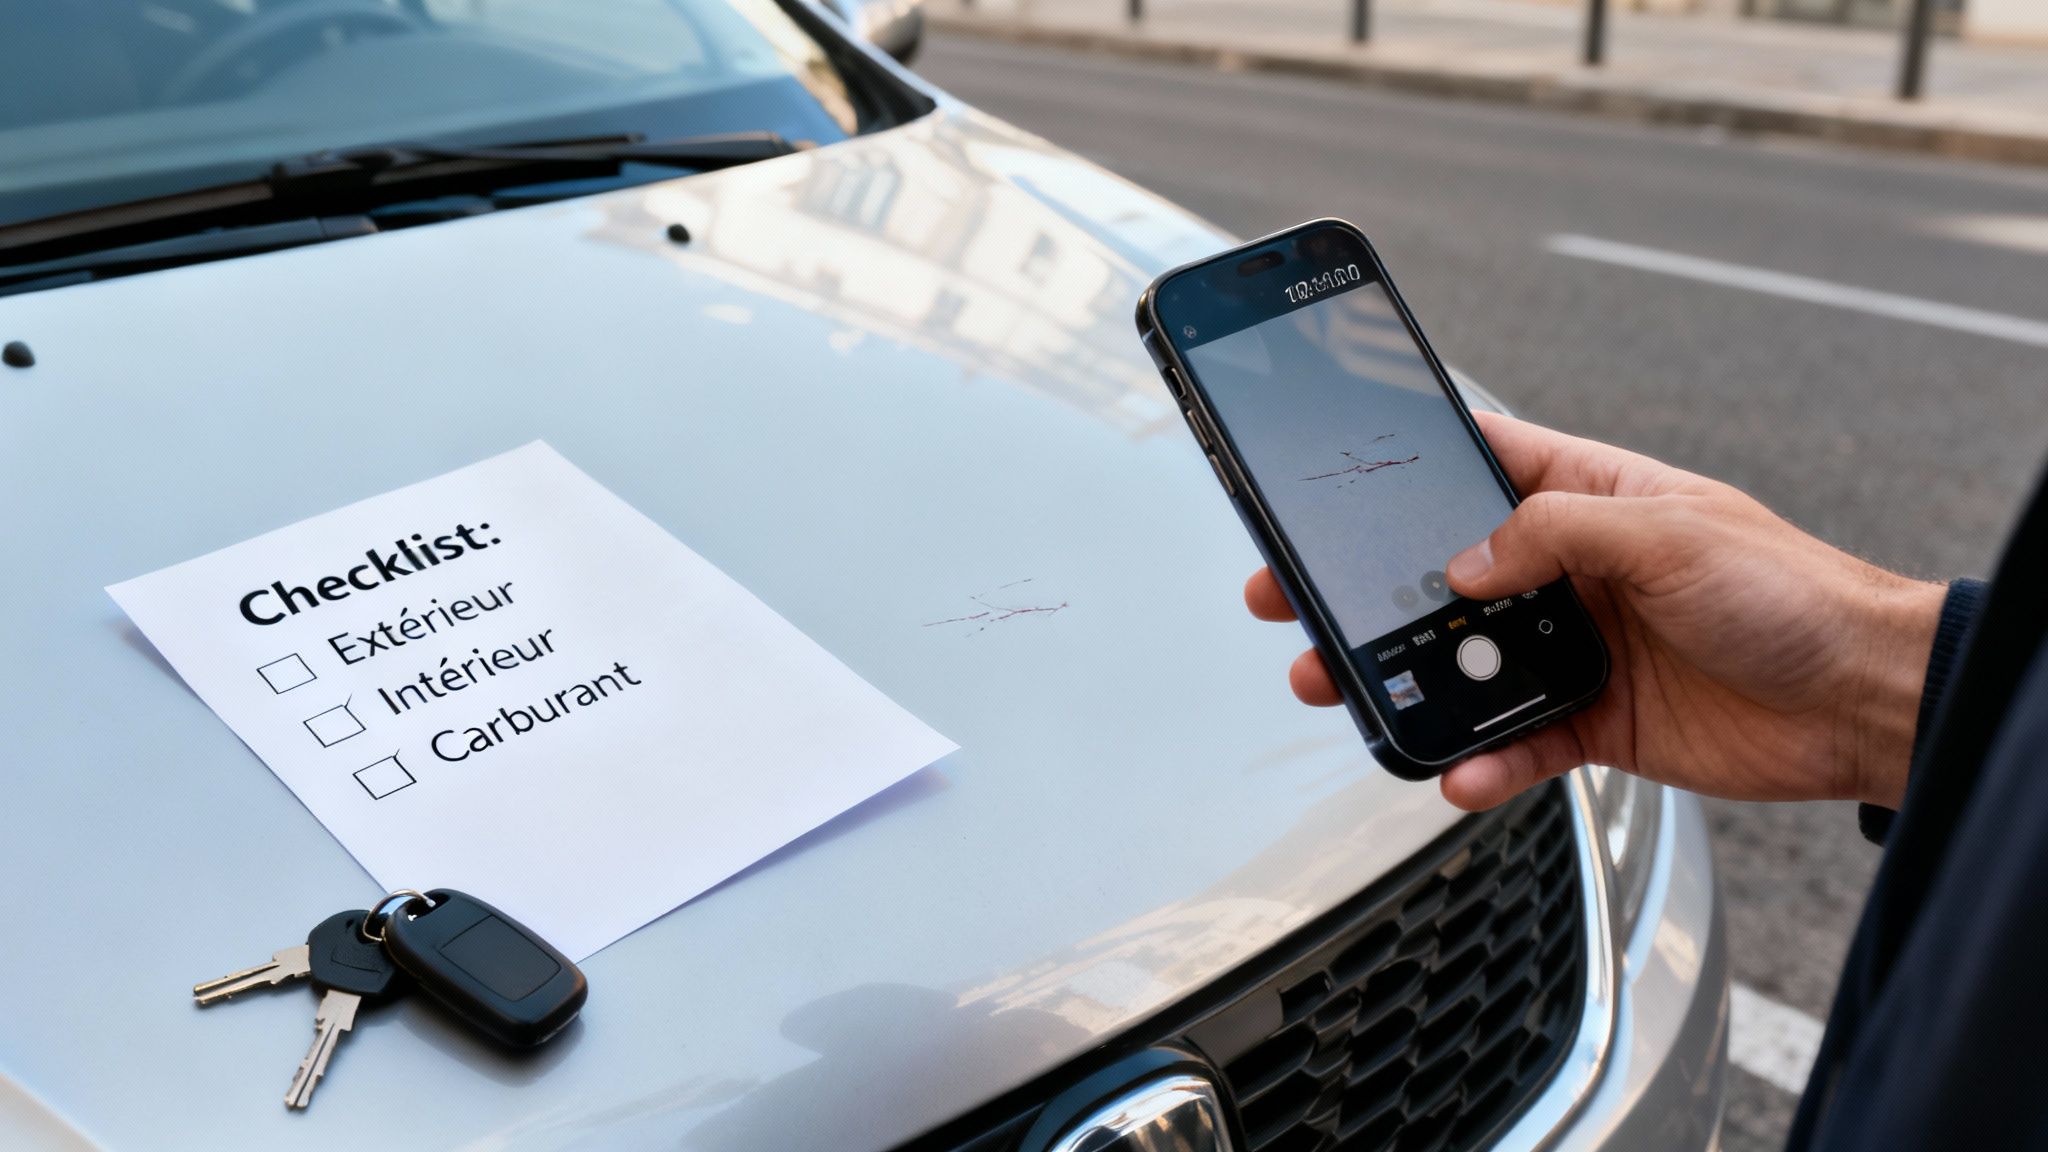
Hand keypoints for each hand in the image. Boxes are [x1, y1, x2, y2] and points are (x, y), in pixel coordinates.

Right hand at [1246, 411, 1945, 811]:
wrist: (1862, 701)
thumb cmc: (1789, 591)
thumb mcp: (1666, 533)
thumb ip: (1552, 537)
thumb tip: (1462, 566)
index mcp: (1589, 498)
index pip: (1477, 466)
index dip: (1401, 471)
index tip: (1326, 486)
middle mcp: (1571, 571)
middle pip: (1443, 577)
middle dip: (1365, 593)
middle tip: (1291, 605)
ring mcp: (1578, 648)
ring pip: (1464, 665)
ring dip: (1404, 682)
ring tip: (1343, 692)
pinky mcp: (1595, 722)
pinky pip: (1517, 743)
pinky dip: (1481, 763)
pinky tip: (1457, 772)